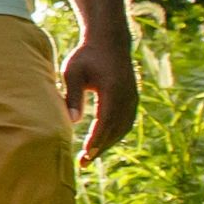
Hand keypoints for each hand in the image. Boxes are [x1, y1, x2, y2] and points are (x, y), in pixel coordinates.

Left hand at [56, 24, 139, 161]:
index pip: (105, 122)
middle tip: (83, 162)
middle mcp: (127, 96)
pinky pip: (126, 122)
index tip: (85, 155)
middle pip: (115, 129)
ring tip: (90, 155)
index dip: (96, 141)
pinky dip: (115, 134)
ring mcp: (132, 98)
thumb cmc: (86, 56)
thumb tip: (71, 122)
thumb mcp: (73, 72)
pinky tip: (102, 142)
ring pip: (122, 128)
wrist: (109, 41)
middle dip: (100, 147)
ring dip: (108, 143)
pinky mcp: (133, 98)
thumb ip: (73, 96)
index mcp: (113, 90)